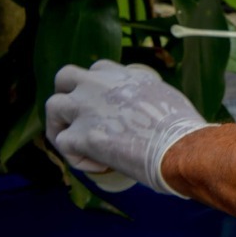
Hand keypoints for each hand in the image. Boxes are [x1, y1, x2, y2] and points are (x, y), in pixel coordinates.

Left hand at [45, 60, 209, 195]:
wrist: (180, 147)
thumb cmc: (182, 129)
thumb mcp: (165, 95)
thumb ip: (145, 94)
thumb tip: (146, 107)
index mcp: (122, 74)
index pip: (95, 70)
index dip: (95, 89)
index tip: (105, 107)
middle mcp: (98, 84)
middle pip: (64, 78)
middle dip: (65, 96)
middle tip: (75, 119)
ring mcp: (86, 108)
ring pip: (52, 109)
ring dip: (61, 127)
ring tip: (79, 147)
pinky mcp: (81, 136)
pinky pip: (64, 145)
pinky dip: (79, 158)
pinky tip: (100, 166)